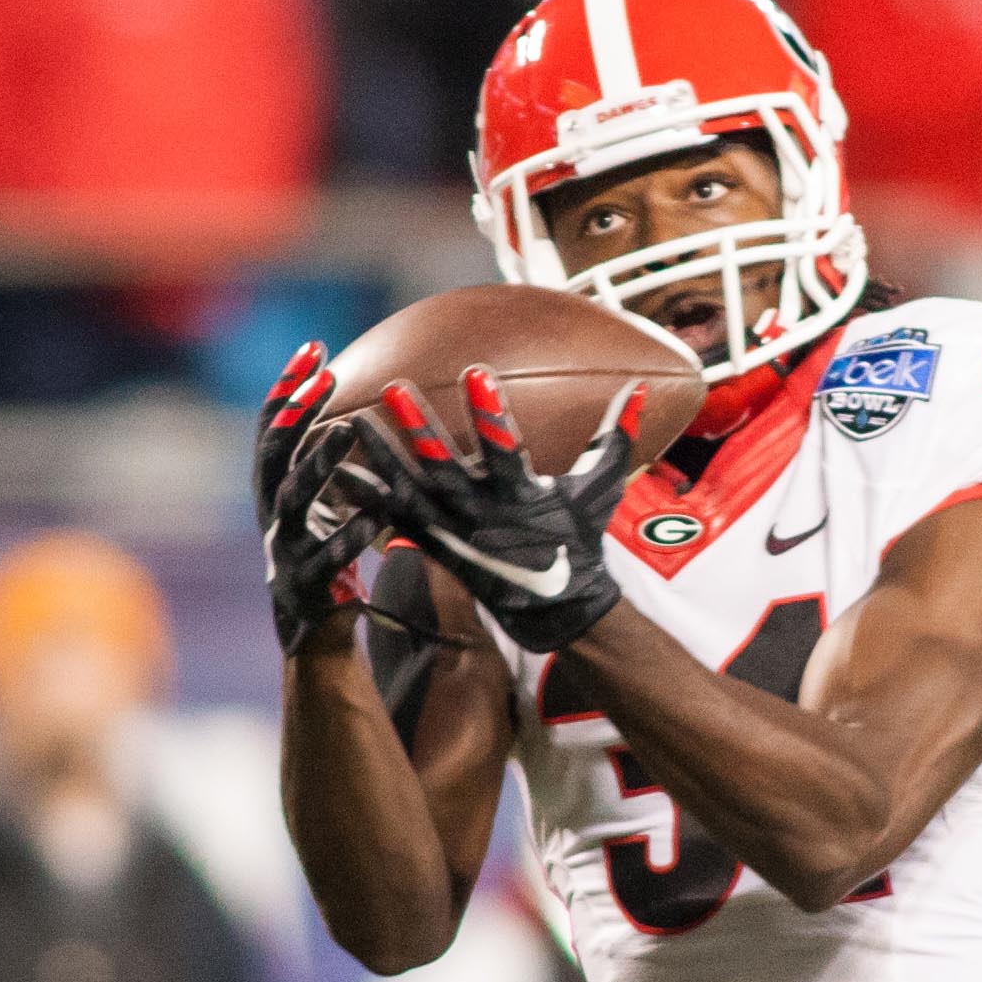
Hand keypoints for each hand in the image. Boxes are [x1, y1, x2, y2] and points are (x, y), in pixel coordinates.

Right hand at [255, 341, 381, 653]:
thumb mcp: (324, 503)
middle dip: (297, 413)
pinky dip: (348, 535)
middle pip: (275, 454)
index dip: (289, 388)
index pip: (273, 428)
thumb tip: (359, 404)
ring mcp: (282, 549)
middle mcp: (270, 514)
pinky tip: (374, 517)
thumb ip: (332, 462)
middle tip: (327, 378)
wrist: (311, 630)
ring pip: (293, 501)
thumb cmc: (325, 556)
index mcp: (274, 490)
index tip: (315, 347)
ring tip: (346, 431)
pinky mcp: (305, 586)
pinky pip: (326, 558)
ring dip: (319, 463)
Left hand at [350, 367, 644, 655]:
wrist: (556, 608)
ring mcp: (456, 533)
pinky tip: (339, 473)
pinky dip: (369, 499)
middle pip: (447, 471)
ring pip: (412, 493)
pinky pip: (396, 521)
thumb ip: (617, 437)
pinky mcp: (437, 545)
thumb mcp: (602, 488)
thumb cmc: (579, 540)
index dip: (492, 415)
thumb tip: (642, 388)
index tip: (478, 373)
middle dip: (420, 431)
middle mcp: (485, 516)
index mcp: (524, 498)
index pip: (508, 451)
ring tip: (351, 422)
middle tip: (394, 388)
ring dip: (382, 459)